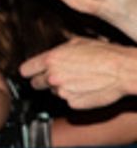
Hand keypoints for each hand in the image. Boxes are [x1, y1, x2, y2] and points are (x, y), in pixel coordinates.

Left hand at [19, 38, 136, 108]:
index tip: (31, 73)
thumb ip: (58, 51)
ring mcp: (63, 92)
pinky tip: (85, 88)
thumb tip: (50, 55)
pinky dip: (74, 96)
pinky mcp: (73, 104)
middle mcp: (53, 77)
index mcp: (51, 60)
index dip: (29, 71)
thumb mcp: (77, 43)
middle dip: (43, 81)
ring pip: (54, 92)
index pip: (25, 70)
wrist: (123, 71)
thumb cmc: (104, 54)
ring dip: (61, 88)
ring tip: (79, 80)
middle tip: (58, 76)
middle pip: (36, 84)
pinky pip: (68, 101)